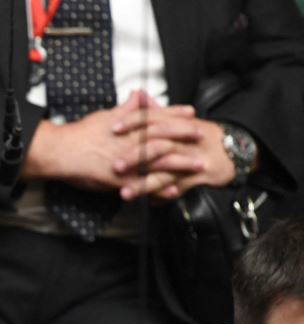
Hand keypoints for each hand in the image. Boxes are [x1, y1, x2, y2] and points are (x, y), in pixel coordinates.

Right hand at [22, 91, 189, 190]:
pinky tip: (172, 191)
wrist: (61, 152)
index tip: (191, 112)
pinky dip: (159, 187)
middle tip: (203, 137)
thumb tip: (137, 94)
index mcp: (129, 124)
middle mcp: (132, 140)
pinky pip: (144, 184)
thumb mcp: (105, 116)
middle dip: (186, 137)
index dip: (176, 113)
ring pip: (160, 160)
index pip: (157, 115)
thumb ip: (125, 108)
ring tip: (198, 165)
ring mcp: (128, 160)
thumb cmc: (80, 134)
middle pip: (165, 136)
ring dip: (181, 163)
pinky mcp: (119, 178)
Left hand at [112, 107, 235, 200]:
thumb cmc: (200, 136)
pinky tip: (151, 203)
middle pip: (159, 145)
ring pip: (167, 170)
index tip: (113, 128)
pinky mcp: (202, 175)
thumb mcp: (180, 120)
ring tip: (125, 193)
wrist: (237, 148)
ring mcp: (193, 157)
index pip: (153, 119)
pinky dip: (166, 195)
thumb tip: (136, 94)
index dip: (133, 122)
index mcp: (178, 123)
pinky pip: (182, 186)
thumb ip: (156, 110)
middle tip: (115, 166)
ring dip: (145, 183)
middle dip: (136, 156)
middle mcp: (184, 139)